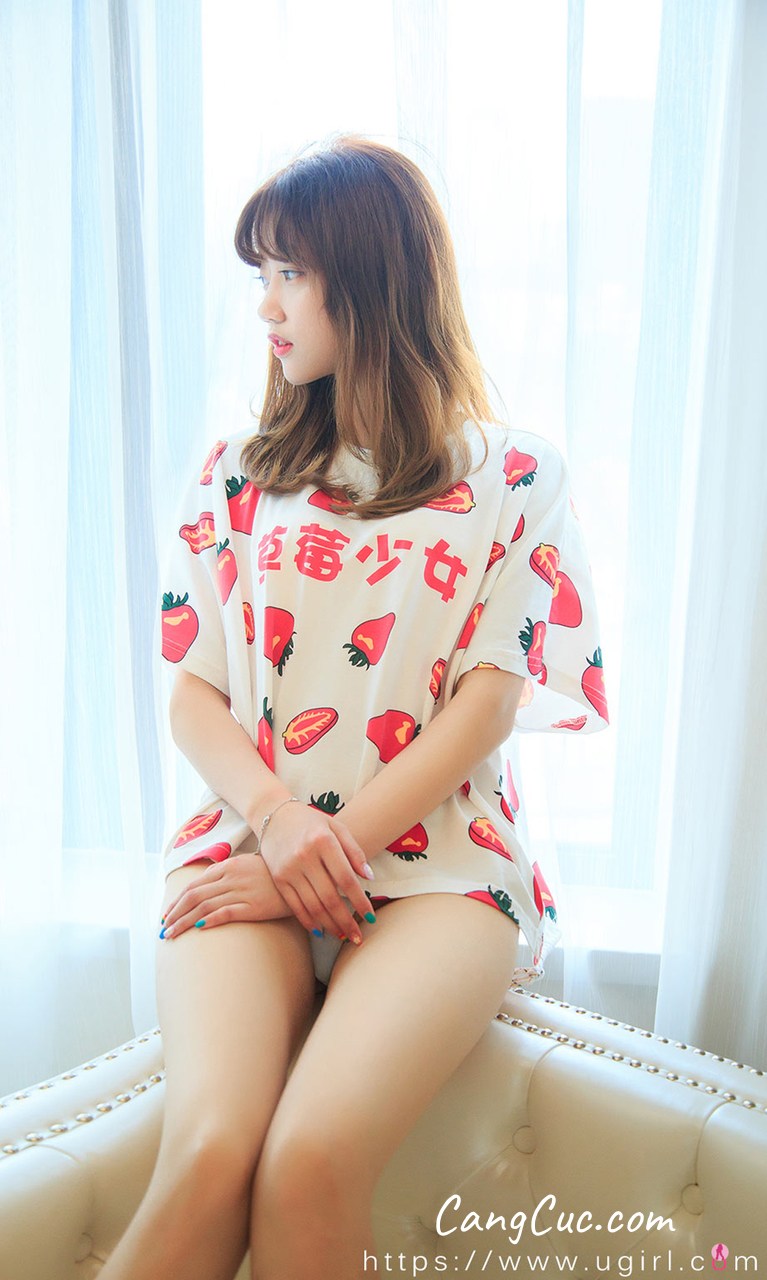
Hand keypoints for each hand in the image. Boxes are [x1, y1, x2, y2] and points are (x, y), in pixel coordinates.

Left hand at [160, 853, 292, 938]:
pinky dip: (209, 920)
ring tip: (172, 935)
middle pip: (194, 897)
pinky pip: (226, 913)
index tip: (166, 914)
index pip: (194, 885)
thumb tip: (203, 883)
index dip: (177, 901)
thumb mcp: (246, 864)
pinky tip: (198, 929)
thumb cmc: (272, 873)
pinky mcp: (254, 907)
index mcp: (228, 866)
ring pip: (205, 907)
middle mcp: (232, 877)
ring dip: (185, 922)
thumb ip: (225, 871)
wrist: (301, 878)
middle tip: (163, 929)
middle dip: (175, 914)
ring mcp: (242, 892)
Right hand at [258, 800, 375, 941]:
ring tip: (342, 936)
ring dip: (330, 925)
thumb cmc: (311, 821)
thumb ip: (355, 851)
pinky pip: (294, 905)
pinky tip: (320, 930)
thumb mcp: (336, 827)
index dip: (360, 901)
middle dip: (346, 921)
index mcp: (324, 841)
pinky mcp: (278, 878)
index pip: (346, 879)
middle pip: (330, 898)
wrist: (273, 814)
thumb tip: (370, 878)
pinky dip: (308, 920)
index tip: (371, 916)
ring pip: (313, 906)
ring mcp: (289, 869)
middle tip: (358, 937)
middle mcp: (305, 856)